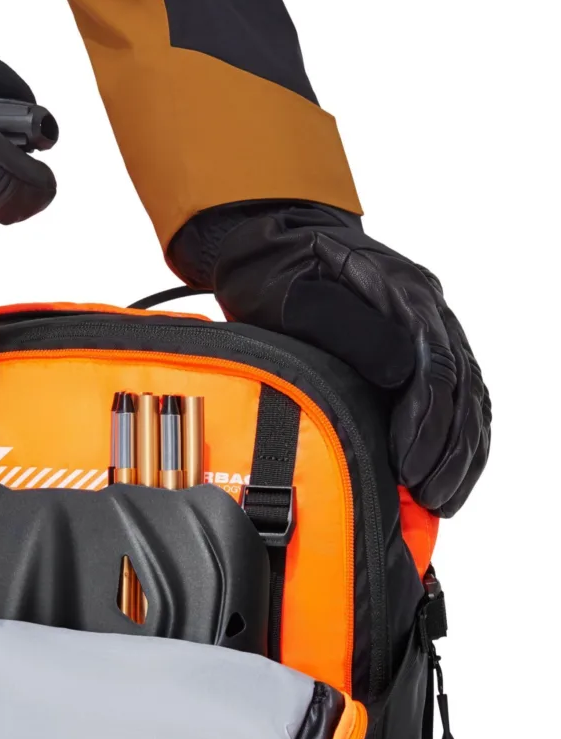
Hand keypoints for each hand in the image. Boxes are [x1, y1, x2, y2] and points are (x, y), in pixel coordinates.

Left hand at [172, 203, 489, 516]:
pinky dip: (455, 437)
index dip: (427, 422)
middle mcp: (426, 309)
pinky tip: (445, 472)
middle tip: (430, 496)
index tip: (409, 466)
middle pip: (461, 386)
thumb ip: (345, 326)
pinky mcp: (416, 345)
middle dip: (449, 448)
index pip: (435, 366)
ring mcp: (426, 326)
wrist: (270, 240)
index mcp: (403, 293)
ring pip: (467, 394)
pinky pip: (456, 394)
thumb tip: (400, 372)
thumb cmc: (275, 268)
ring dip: (460, 450)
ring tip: (442, 498)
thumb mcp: (291, 292)